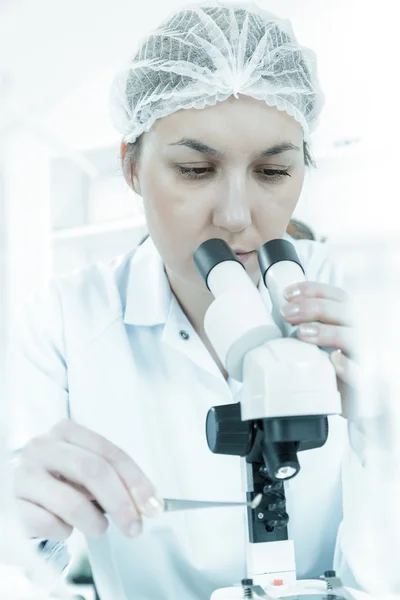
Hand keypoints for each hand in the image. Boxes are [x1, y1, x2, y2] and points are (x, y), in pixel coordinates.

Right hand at [14, 419, 163, 540]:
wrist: (24, 490)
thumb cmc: (62, 477)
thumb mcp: (88, 467)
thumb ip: (116, 477)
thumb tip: (149, 503)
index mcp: (67, 431)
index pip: (110, 453)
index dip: (136, 481)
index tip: (152, 506)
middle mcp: (43, 447)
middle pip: (93, 471)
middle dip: (121, 503)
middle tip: (134, 527)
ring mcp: (26, 474)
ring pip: (72, 502)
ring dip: (94, 522)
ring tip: (98, 527)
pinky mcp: (16, 504)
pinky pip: (50, 524)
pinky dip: (65, 532)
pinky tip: (64, 526)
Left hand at [281, 281, 358, 415]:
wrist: (340, 396)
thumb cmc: (325, 363)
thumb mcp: (315, 340)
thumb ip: (303, 324)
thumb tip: (279, 312)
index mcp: (347, 318)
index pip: (335, 295)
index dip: (312, 290)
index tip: (287, 294)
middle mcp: (360, 331)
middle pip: (343, 310)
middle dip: (312, 307)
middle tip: (287, 313)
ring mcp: (364, 354)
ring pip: (353, 337)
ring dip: (326, 332)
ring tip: (301, 333)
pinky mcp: (363, 379)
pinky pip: (360, 371)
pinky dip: (347, 364)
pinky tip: (333, 359)